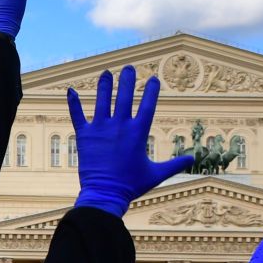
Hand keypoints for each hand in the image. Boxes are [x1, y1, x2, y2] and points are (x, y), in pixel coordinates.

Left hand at [70, 66, 191, 216]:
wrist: (106, 194)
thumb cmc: (132, 185)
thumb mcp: (156, 174)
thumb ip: (174, 164)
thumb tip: (192, 160)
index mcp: (138, 132)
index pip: (147, 105)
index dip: (151, 91)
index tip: (153, 79)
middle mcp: (120, 126)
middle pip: (124, 97)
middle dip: (127, 80)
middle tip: (129, 68)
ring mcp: (101, 129)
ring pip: (102, 101)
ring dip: (104, 85)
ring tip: (106, 73)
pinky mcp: (84, 136)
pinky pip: (78, 116)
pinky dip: (73, 103)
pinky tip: (70, 91)